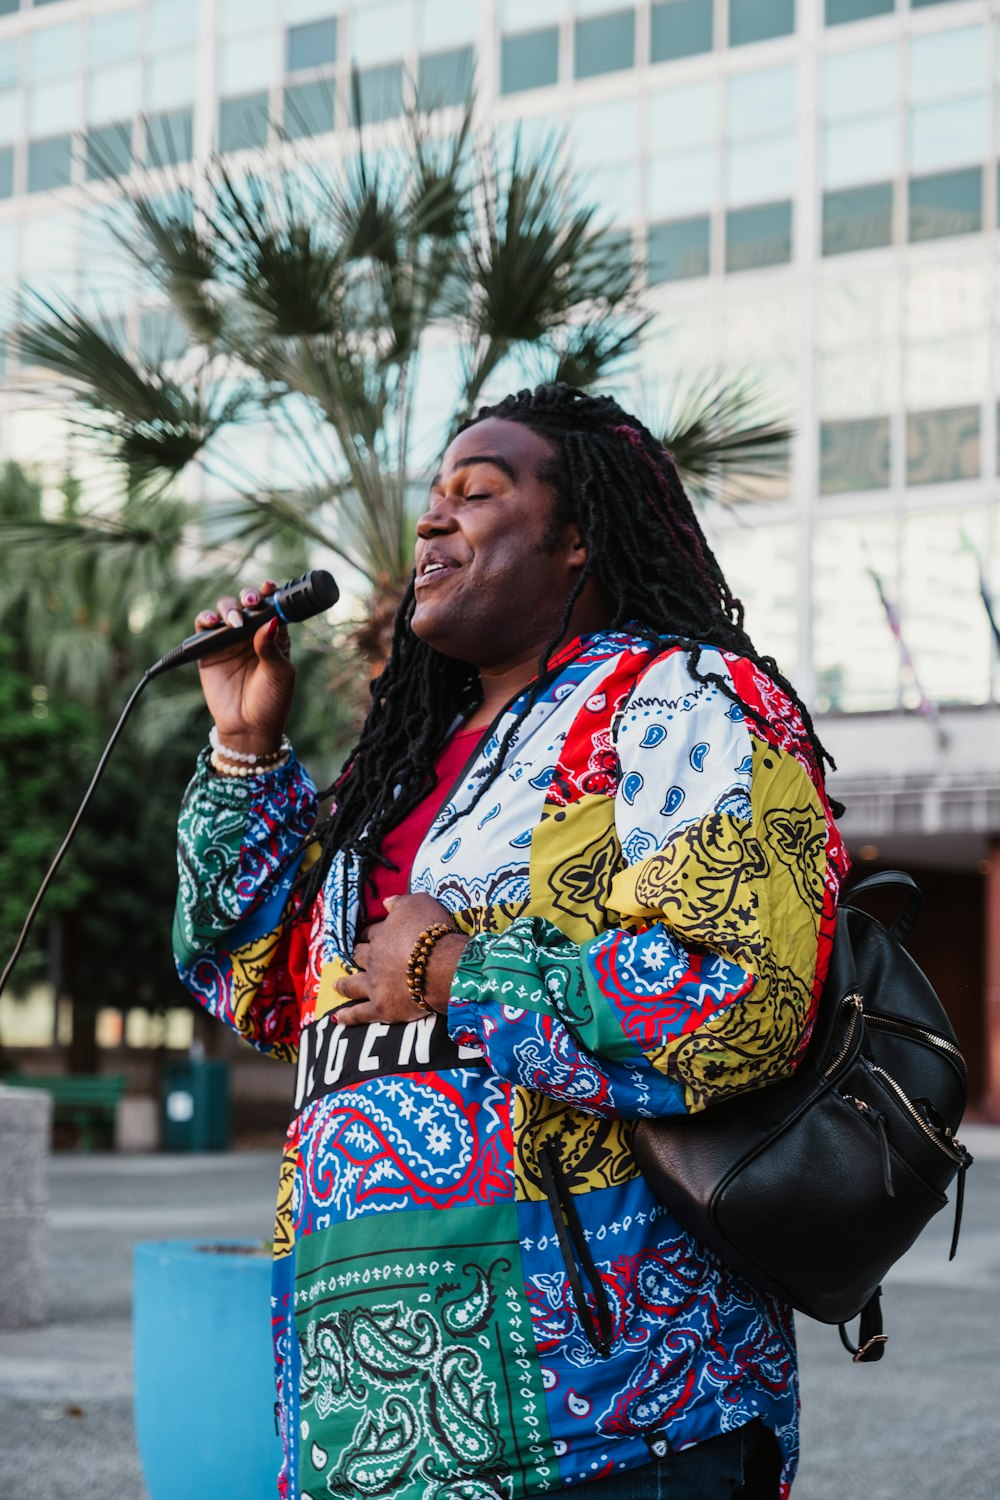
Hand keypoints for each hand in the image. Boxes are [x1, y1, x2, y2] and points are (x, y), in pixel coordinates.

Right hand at [194, 581, 294, 755]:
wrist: (248, 728)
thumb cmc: (271, 701)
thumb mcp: (279, 674)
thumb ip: (272, 647)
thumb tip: (270, 621)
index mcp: (273, 635)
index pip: (272, 607)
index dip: (270, 593)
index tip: (269, 587)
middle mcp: (250, 633)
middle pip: (246, 603)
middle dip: (248, 597)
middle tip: (251, 602)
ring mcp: (228, 640)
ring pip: (225, 610)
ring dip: (228, 608)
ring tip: (233, 620)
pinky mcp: (208, 650)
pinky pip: (203, 628)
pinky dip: (205, 619)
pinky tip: (211, 622)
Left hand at [334, 893, 468, 1025]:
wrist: (443, 965)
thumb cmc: (433, 931)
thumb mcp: (419, 903)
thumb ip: (399, 902)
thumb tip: (386, 902)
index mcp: (382, 935)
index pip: (371, 933)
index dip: (372, 934)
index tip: (371, 936)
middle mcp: (374, 959)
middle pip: (359, 956)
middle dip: (357, 956)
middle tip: (354, 957)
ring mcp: (374, 984)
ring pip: (352, 984)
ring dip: (343, 985)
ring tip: (336, 986)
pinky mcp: (381, 1007)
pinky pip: (360, 1014)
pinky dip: (348, 1017)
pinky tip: (338, 1019)